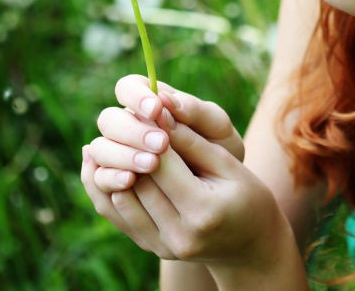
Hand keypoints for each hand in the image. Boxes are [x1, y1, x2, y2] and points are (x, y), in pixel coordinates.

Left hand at [80, 93, 289, 268]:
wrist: (250, 243)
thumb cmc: (248, 196)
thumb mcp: (230, 165)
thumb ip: (193, 142)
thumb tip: (160, 114)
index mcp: (203, 211)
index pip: (162, 164)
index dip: (150, 132)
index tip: (146, 107)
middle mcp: (179, 235)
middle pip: (137, 180)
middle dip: (130, 145)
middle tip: (126, 117)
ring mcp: (163, 246)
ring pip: (120, 197)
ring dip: (113, 165)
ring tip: (113, 137)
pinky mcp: (151, 248)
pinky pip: (117, 216)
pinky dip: (107, 187)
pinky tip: (103, 163)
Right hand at [85, 74, 244, 192]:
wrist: (223, 189)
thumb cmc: (220, 149)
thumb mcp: (218, 129)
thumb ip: (196, 111)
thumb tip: (166, 100)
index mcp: (150, 104)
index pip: (128, 87)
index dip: (136, 96)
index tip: (156, 110)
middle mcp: (128, 127)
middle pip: (109, 119)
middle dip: (132, 131)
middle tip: (160, 144)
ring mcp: (117, 155)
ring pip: (99, 149)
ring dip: (121, 156)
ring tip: (151, 164)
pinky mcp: (113, 182)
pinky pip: (97, 179)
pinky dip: (109, 179)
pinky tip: (129, 182)